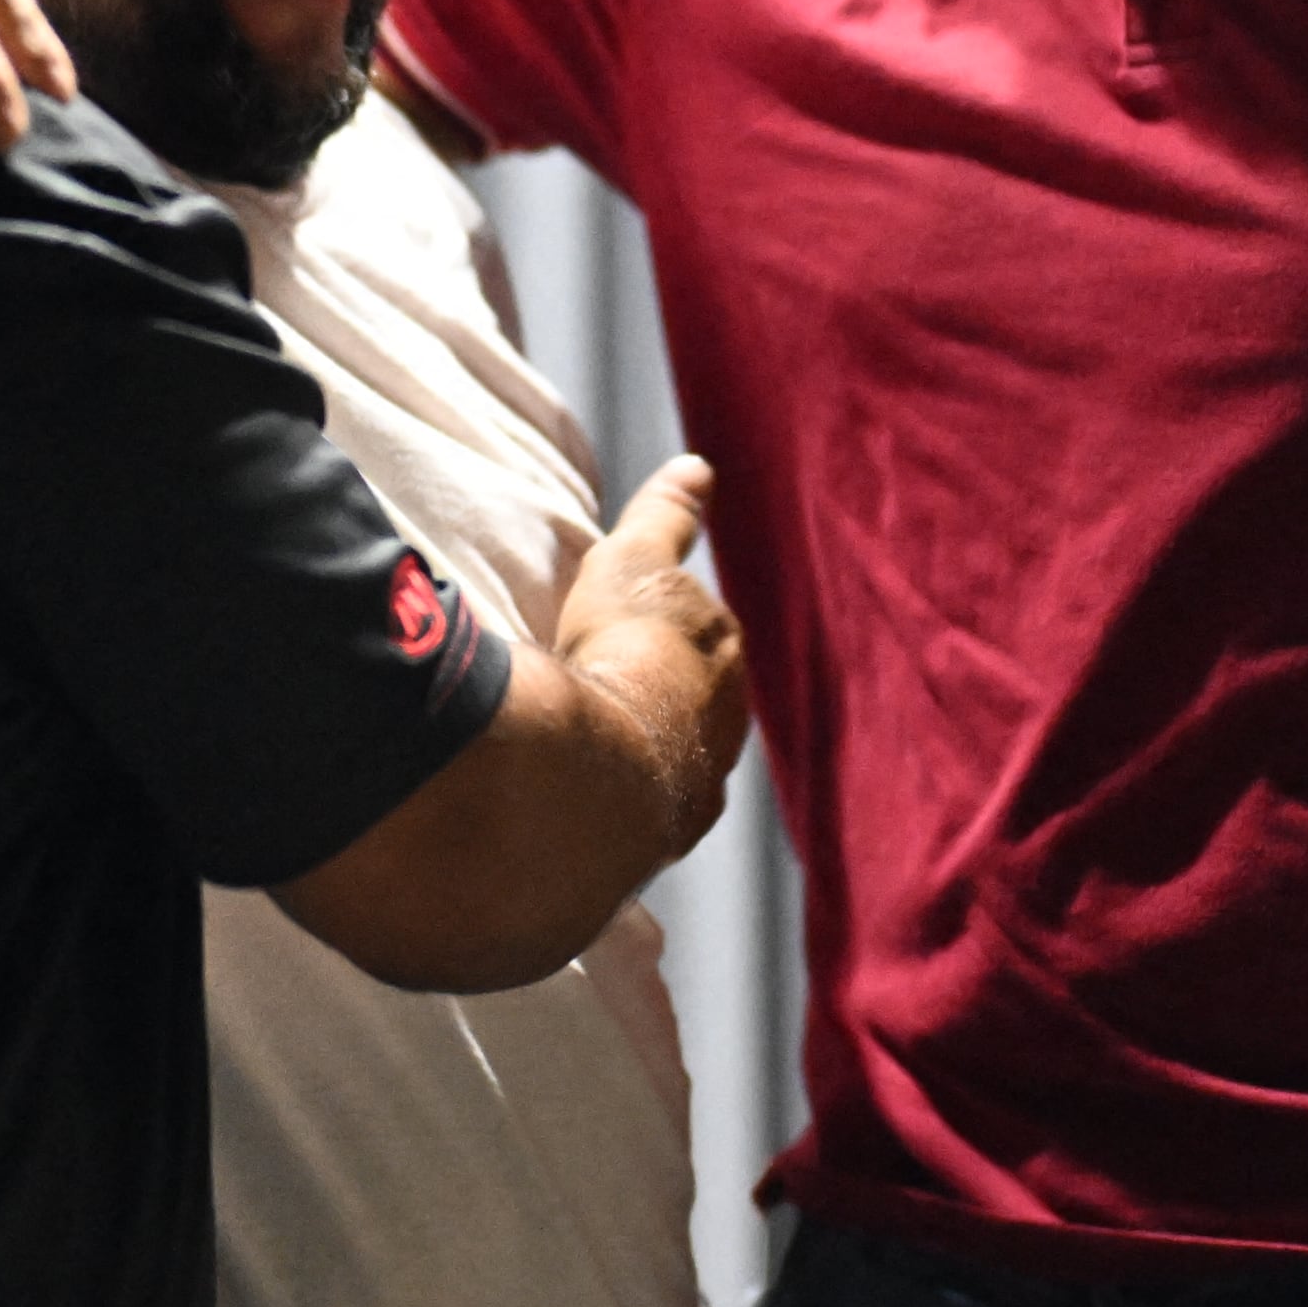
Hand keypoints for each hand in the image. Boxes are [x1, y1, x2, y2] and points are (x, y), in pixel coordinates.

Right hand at [553, 457, 748, 843]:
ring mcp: (695, 789)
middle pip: (693, 708)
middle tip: (603, 693)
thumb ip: (666, 517)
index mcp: (723, 660)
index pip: (703, 642)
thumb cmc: (615, 653)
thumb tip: (698, 466)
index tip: (631, 639)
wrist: (599, 766)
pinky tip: (583, 806)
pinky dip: (619, 807)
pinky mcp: (660, 840)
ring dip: (638, 757)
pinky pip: (643, 816)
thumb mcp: (632, 563)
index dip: (665, 637)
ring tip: (586, 753)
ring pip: (672, 765)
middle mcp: (724, 730)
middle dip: (659, 702)